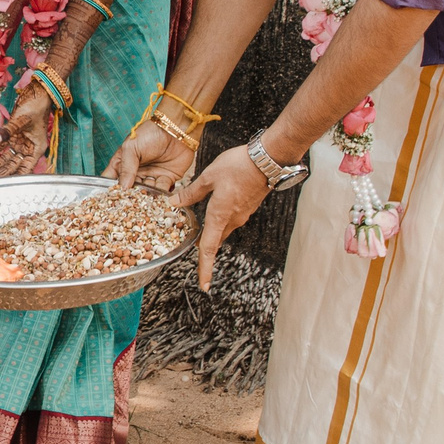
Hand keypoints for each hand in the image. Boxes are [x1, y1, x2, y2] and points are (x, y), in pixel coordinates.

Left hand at [0, 80, 59, 176]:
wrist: (37, 92)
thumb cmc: (35, 105)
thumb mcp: (22, 119)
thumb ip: (7, 131)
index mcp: (36, 149)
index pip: (25, 168)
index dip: (13, 176)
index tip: (0, 184)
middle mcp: (28, 148)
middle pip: (13, 165)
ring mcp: (21, 142)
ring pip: (6, 158)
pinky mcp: (13, 135)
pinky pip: (2, 147)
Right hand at [107, 118, 195, 194]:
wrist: (176, 129)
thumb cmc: (150, 133)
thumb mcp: (131, 148)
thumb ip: (126, 168)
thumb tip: (122, 188)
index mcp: (123, 163)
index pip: (112, 179)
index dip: (110, 190)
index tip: (108, 200)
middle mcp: (136, 172)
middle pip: (129, 190)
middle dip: (129, 197)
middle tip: (129, 205)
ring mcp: (151, 176)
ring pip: (146, 192)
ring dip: (145, 198)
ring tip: (145, 202)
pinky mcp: (167, 179)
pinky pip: (162, 190)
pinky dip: (161, 195)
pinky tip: (159, 198)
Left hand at [173, 146, 270, 291]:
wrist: (269, 158)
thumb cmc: (239, 165)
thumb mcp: (208, 176)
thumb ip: (191, 192)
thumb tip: (174, 203)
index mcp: (220, 215)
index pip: (209, 248)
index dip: (205, 268)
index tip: (204, 285)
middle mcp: (233, 220)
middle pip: (215, 240)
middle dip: (205, 249)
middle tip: (196, 255)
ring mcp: (243, 214)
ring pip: (223, 228)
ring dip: (212, 231)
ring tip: (200, 227)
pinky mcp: (248, 206)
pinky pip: (231, 218)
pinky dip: (220, 218)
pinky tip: (215, 207)